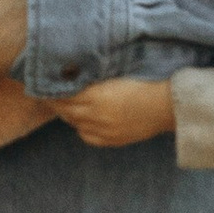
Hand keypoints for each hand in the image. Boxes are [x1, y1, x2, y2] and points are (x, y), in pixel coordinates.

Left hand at [54, 78, 177, 146]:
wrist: (169, 105)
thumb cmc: (147, 81)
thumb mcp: (118, 73)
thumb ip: (94, 74)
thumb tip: (74, 72)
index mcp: (96, 95)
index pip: (62, 93)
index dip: (51, 87)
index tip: (44, 80)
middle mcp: (95, 115)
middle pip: (64, 109)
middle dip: (55, 100)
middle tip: (49, 91)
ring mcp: (102, 130)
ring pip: (73, 122)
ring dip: (67, 113)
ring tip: (64, 103)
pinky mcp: (111, 140)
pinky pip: (86, 135)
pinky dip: (80, 126)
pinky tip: (81, 118)